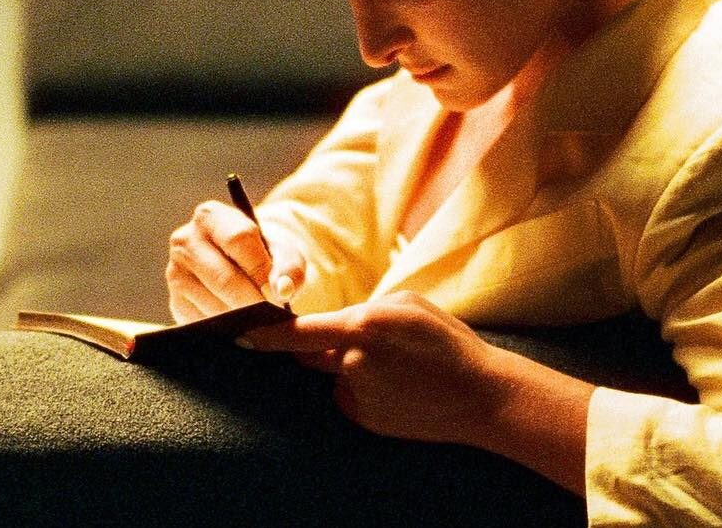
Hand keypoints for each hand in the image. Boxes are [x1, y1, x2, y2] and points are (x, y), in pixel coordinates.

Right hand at [166, 200, 305, 322]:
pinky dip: (227, 331)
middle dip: (253, 302)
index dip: (262, 268)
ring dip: (242, 321)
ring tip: (263, 324)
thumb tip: (282, 290)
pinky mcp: (176, 302)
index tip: (279, 292)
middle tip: (275, 319)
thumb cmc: (264, 254)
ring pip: (213, 304)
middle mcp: (185, 240)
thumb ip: (289, 267)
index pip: (238, 240)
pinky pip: (204, 323)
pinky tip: (242, 329)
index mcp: (211, 217)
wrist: (242, 267)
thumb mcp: (284, 251)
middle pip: (224, 277)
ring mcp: (175, 273)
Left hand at [240, 291, 513, 445]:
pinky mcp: (365, 418)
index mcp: (361, 326)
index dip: (265, 335)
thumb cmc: (447, 342)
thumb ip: (364, 309)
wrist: (481, 396)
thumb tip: (339, 321)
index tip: (241, 335)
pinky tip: (399, 390)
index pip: (297, 332)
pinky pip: (351, 397)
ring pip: (336, 375)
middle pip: (313, 354)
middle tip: (365, 346)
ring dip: (353, 369)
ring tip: (400, 370)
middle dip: (321, 348)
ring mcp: (357, 395)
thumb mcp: (407, 304)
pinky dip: (366, 391)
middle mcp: (352, 363)